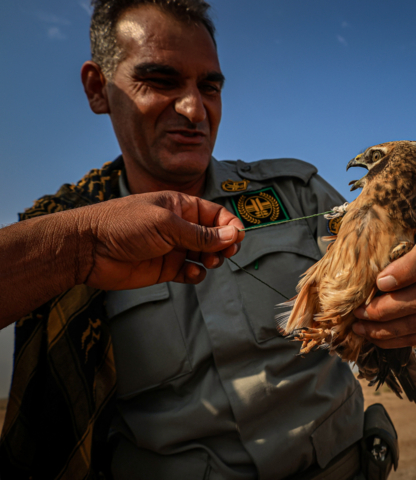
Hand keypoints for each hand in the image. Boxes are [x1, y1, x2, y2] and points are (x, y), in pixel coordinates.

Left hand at [78, 191, 243, 289]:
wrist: (88, 249)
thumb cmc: (122, 225)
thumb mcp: (166, 224)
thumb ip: (200, 234)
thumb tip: (233, 235)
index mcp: (180, 206)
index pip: (215, 215)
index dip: (229, 226)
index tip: (238, 238)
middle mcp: (179, 226)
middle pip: (214, 236)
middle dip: (224, 245)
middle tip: (226, 253)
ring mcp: (172, 248)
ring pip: (204, 255)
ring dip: (212, 259)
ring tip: (208, 262)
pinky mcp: (165, 268)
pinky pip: (190, 272)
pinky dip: (196, 275)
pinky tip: (192, 273)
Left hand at [351, 234, 415, 348]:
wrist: (408, 262)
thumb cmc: (387, 248)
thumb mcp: (380, 239)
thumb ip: (369, 246)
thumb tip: (343, 266)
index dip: (406, 271)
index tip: (379, 282)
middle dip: (385, 310)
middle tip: (359, 312)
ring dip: (385, 329)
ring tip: (359, 326)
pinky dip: (391, 339)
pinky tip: (371, 335)